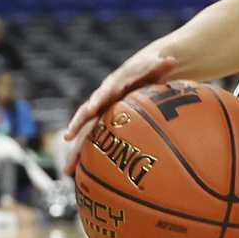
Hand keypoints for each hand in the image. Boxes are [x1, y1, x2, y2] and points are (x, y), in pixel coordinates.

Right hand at [62, 46, 178, 171]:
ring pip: (84, 136)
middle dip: (76, 128)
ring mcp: (99, 117)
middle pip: (86, 117)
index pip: (102, 94)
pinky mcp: (103, 128)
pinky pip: (93, 145)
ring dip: (76, 152)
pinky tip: (82, 178)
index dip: (97, 100)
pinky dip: (87, 159)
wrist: (137, 76)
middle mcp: (100, 103)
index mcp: (111, 88)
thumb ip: (160, 66)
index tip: (93, 107)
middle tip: (67, 139)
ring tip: (68, 171)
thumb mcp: (154, 69)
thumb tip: (171, 60)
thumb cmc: (147, 74)